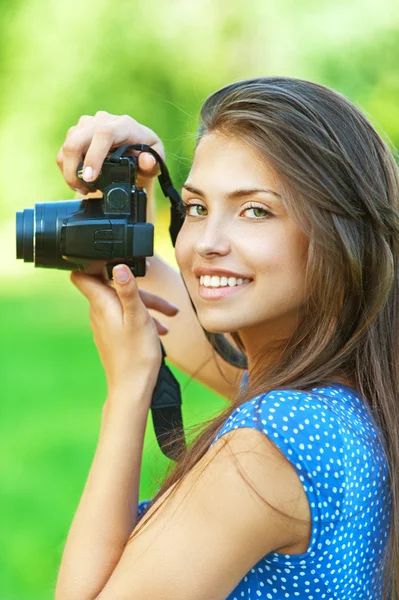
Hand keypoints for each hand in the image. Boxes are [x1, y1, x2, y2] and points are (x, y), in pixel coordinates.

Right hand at [56, 111, 164, 193]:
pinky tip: (79, 182)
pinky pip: (63, 152)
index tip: (90, 178)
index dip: (94, 156)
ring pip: (67, 147)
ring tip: (85, 189)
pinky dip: (66, 170)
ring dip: (70, 173)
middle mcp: (101, 120)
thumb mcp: (156, 159)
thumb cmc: (146, 153)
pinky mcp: (76, 133)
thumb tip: (145, 161)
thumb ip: (153, 162)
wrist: (134, 147)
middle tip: (85, 189)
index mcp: (123, 125)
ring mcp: (86, 125)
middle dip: (74, 170)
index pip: (103, 134)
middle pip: (76, 141)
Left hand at [70, 262, 178, 397]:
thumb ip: (128, 290)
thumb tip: (118, 266)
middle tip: (163, 301)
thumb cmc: (137, 355)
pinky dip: (142, 318)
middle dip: (138, 289)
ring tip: (170, 315)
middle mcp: (99, 313)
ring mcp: (104, 325)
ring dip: (146, 305)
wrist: (132, 388)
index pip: (81, 275)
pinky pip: (126, 318)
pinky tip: (161, 329)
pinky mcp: (112, 336)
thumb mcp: (138, 317)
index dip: (92, 263)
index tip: (112, 258)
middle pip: (113, 288)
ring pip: (123, 304)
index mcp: (102, 304)